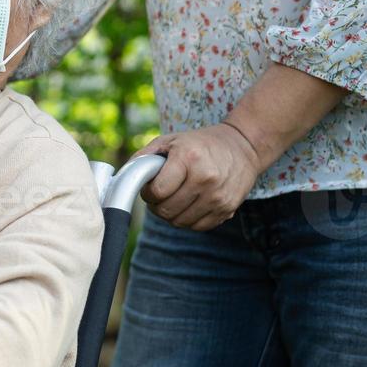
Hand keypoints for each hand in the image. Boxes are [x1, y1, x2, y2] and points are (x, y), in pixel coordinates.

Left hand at [139, 124, 263, 230]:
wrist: (243, 147)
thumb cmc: (201, 143)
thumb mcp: (171, 140)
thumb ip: (144, 157)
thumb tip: (122, 176)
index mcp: (189, 159)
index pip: (157, 191)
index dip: (147, 193)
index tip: (149, 187)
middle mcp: (205, 179)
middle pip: (167, 210)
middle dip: (156, 206)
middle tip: (159, 195)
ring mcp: (218, 197)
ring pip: (180, 222)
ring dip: (171, 215)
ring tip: (173, 199)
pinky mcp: (228, 209)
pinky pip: (198, 227)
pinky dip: (188, 220)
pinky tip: (188, 205)